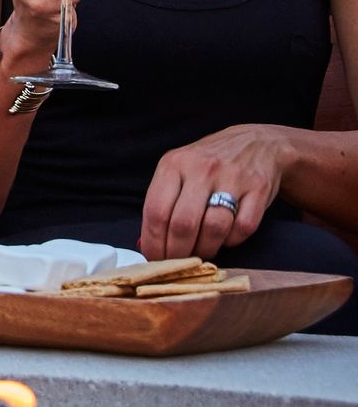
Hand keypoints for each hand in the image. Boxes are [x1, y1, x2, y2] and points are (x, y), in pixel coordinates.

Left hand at [140, 123, 290, 261]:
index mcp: (174, 164)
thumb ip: (163, 201)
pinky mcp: (258, 189)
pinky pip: (243, 227)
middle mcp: (202, 168)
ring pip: (213, 229)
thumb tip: (147, 244)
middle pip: (183, 224)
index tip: (155, 259)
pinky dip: (232, 240)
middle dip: (177, 252)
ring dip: (205, 249)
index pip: (156, 211)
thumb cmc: (208, 164)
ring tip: (201, 251)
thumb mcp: (179, 169)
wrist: (256, 143)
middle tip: (178, 262)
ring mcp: (232, 178)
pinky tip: (226, 237)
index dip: (153, 243)